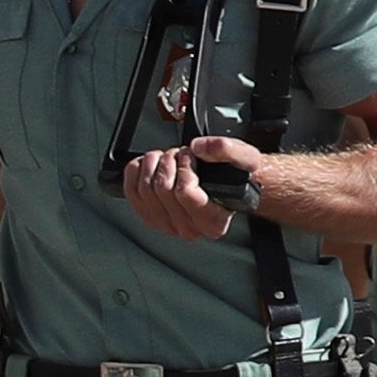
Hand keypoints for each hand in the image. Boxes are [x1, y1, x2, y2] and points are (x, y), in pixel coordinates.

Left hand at [120, 140, 252, 240]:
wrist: (230, 187)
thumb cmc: (238, 176)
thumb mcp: (245, 158)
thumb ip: (226, 149)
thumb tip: (198, 148)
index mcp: (213, 221)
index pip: (185, 192)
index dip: (184, 167)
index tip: (190, 157)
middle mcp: (189, 228)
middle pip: (162, 189)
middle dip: (169, 162)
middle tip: (179, 154)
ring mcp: (166, 225)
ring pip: (145, 189)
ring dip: (153, 164)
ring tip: (168, 157)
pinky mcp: (149, 217)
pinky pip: (131, 193)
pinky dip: (136, 172)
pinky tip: (148, 164)